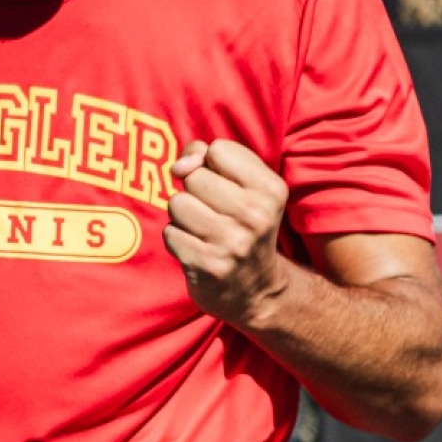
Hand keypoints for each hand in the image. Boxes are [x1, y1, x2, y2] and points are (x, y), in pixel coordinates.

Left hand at [164, 139, 292, 324]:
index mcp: (271, 190)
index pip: (218, 150)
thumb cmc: (244, 227)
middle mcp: (256, 215)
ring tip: (204, 231)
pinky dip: (178, 239)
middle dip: (195, 191)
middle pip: (194, 176)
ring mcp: (232, 243)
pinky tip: (197, 250)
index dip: (211, 165)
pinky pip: (170, 233)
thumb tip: (179, 165)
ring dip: (183, 216)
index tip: (224, 186)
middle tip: (214, 214)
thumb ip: (209, 159)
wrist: (257, 291)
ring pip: (177, 203)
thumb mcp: (245, 187)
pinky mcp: (208, 265)